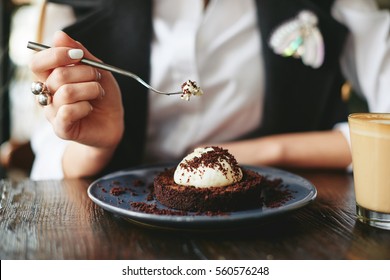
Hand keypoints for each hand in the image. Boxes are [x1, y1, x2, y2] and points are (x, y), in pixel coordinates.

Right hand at [29, 31, 123, 149]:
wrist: (114, 122)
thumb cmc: (103, 96)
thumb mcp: (97, 70)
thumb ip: (80, 53)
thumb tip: (59, 35)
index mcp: (51, 77)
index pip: (38, 62)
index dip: (56, 55)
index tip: (78, 55)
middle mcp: (47, 94)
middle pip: (57, 75)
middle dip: (85, 73)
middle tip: (97, 78)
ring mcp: (52, 113)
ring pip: (66, 93)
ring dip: (90, 90)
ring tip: (98, 94)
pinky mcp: (61, 129)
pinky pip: (67, 112)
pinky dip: (85, 107)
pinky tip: (90, 108)